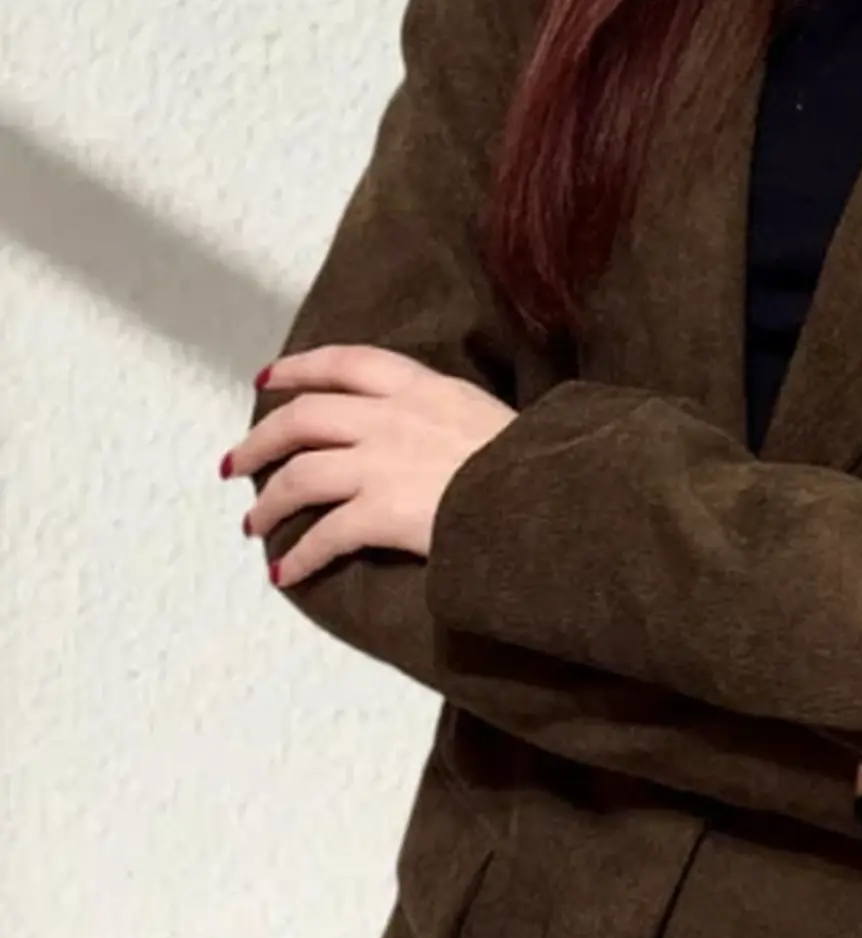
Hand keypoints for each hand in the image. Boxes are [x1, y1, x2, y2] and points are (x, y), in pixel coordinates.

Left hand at [229, 347, 517, 588]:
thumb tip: (433, 428)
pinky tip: (286, 574)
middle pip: (302, 418)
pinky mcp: (379, 513)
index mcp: (424, 388)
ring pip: (298, 477)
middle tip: (238, 463)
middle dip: (260, 441)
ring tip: (254, 523)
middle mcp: (392, 418)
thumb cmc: (534, 461)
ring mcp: (381, 464)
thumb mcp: (488, 415)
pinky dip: (299, 558)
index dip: (300, 368)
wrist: (548, 495)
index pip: (346, 363)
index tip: (270, 379)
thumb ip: (447, 414)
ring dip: (267, 505)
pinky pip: (322, 537)